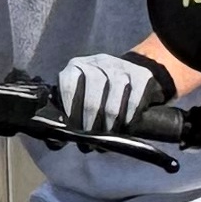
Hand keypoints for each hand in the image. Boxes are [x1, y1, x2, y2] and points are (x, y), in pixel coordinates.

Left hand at [57, 50, 174, 133]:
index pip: (70, 85)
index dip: (71, 111)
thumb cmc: (95, 94)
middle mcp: (98, 61)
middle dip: (90, 123)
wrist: (126, 76)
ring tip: (106, 137)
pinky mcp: (141, 75)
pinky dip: (129, 118)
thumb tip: (58, 139)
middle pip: (93, 96)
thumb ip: (67, 112)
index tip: (73, 130)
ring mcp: (121, 66)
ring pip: (114, 101)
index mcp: (76, 66)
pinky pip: (134, 101)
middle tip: (90, 140)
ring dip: (110, 124)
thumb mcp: (77, 96)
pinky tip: (124, 126)